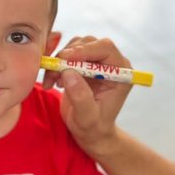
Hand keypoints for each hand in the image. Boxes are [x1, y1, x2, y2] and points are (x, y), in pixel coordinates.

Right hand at [47, 35, 132, 155]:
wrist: (89, 131)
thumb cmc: (93, 127)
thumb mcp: (87, 118)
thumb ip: (81, 97)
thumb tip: (69, 72)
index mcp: (121, 73)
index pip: (106, 48)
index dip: (85, 50)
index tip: (65, 60)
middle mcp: (111, 63)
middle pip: (89, 43)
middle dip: (68, 56)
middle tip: (54, 72)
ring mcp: (96, 62)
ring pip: (75, 45)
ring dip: (59, 61)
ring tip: (53, 81)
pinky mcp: (83, 63)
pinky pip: (67, 54)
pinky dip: (56, 64)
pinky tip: (53, 81)